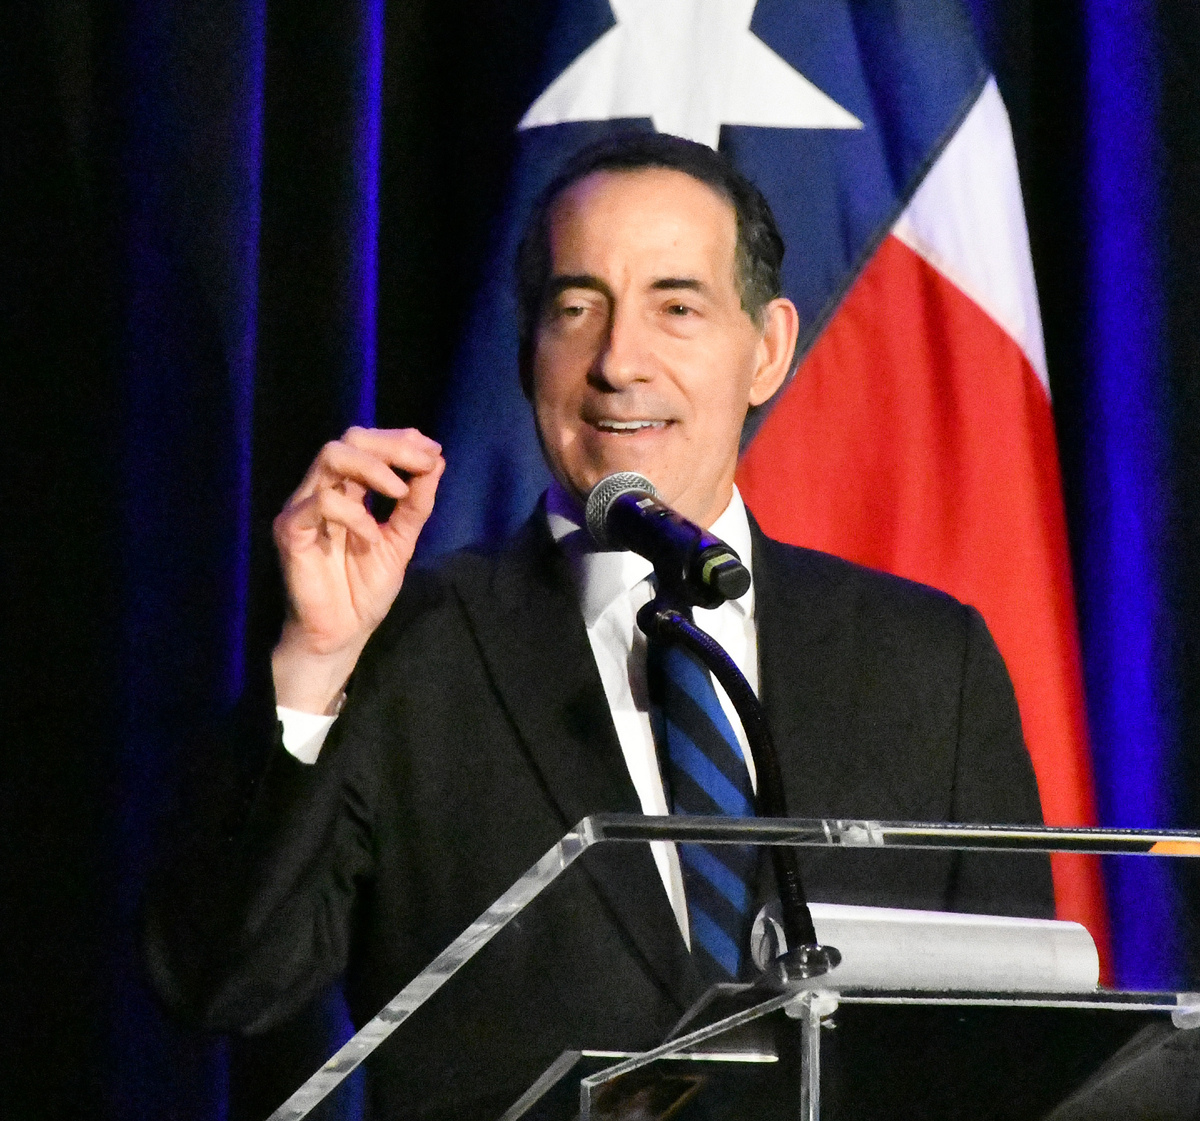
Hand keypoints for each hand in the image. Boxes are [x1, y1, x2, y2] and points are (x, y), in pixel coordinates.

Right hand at [271, 427, 444, 712]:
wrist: (342, 635)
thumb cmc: (364, 590)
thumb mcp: (401, 541)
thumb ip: (416, 504)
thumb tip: (436, 461)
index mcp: (346, 490)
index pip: (367, 444)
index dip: (401, 440)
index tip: (434, 451)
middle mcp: (321, 491)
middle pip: (349, 440)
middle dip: (392, 446)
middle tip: (424, 463)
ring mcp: (303, 508)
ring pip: (331, 456)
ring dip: (374, 468)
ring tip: (401, 492)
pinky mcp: (290, 531)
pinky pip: (320, 503)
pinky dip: (354, 514)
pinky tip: (371, 537)